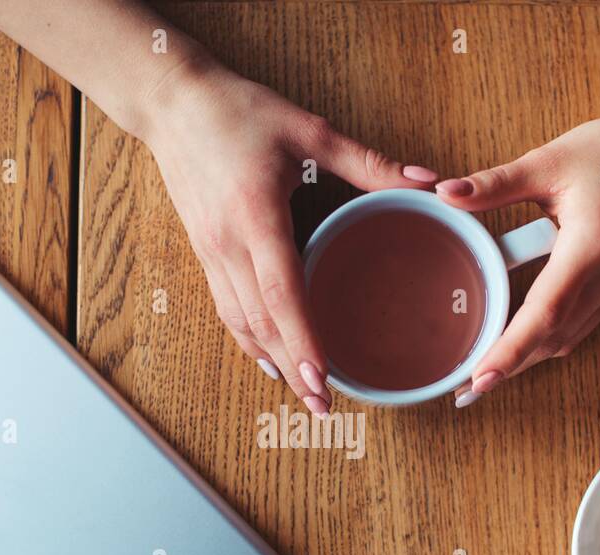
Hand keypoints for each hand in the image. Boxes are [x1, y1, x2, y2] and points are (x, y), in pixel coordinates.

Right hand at [143, 61, 438, 415]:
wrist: (172, 103)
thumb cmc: (238, 112)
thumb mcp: (309, 129)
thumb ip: (369, 162)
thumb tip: (427, 181)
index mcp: (256, 217)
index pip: (281, 293)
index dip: (302, 340)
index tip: (322, 377)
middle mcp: (229, 245)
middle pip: (261, 323)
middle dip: (293, 370)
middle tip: (323, 407)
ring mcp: (212, 254)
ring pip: (241, 323)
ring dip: (272, 363)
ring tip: (302, 395)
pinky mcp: (205, 254)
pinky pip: (227, 309)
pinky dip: (249, 341)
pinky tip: (269, 362)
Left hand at [435, 92, 599, 404]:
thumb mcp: (549, 160)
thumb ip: (496, 184)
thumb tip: (446, 193)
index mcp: (591, 246)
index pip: (544, 312)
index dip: (510, 349)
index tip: (480, 377)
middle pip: (555, 337)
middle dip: (511, 366)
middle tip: (466, 388)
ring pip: (569, 337)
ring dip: (529, 357)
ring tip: (486, 373)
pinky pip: (582, 324)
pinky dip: (549, 338)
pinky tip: (520, 342)